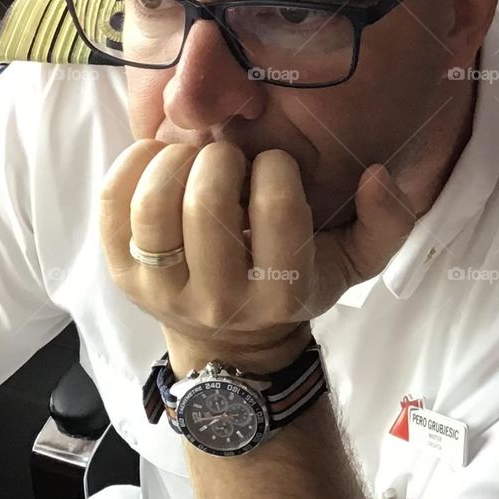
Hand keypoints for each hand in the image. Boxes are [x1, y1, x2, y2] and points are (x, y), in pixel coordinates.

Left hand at [99, 140, 417, 372]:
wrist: (230, 342)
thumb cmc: (292, 284)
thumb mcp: (353, 262)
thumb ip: (386, 222)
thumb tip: (377, 176)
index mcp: (279, 293)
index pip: (277, 209)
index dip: (275, 168)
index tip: (274, 165)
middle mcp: (216, 299)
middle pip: (206, 202)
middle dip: (222, 157)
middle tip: (230, 157)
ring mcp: (159, 289)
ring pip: (152, 202)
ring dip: (175, 158)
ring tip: (193, 157)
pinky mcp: (120, 271)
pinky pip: (112, 203)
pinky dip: (134, 162)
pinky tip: (160, 157)